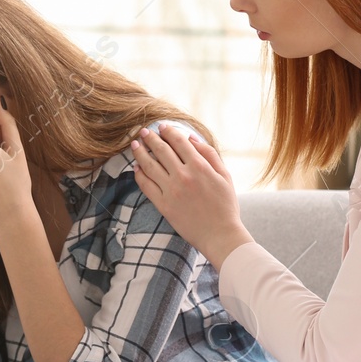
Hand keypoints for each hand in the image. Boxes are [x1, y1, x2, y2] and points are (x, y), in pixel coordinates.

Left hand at [130, 124, 253, 267]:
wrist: (220, 235)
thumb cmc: (225, 205)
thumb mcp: (225, 175)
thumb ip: (209, 154)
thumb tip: (191, 138)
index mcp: (199, 166)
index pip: (179, 142)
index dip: (168, 132)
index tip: (162, 126)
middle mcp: (183, 176)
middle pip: (161, 151)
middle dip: (150, 138)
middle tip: (143, 132)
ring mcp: (171, 191)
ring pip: (150, 166)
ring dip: (140, 153)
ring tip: (134, 145)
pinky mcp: (163, 205)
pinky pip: (146, 186)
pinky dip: (139, 174)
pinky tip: (136, 168)